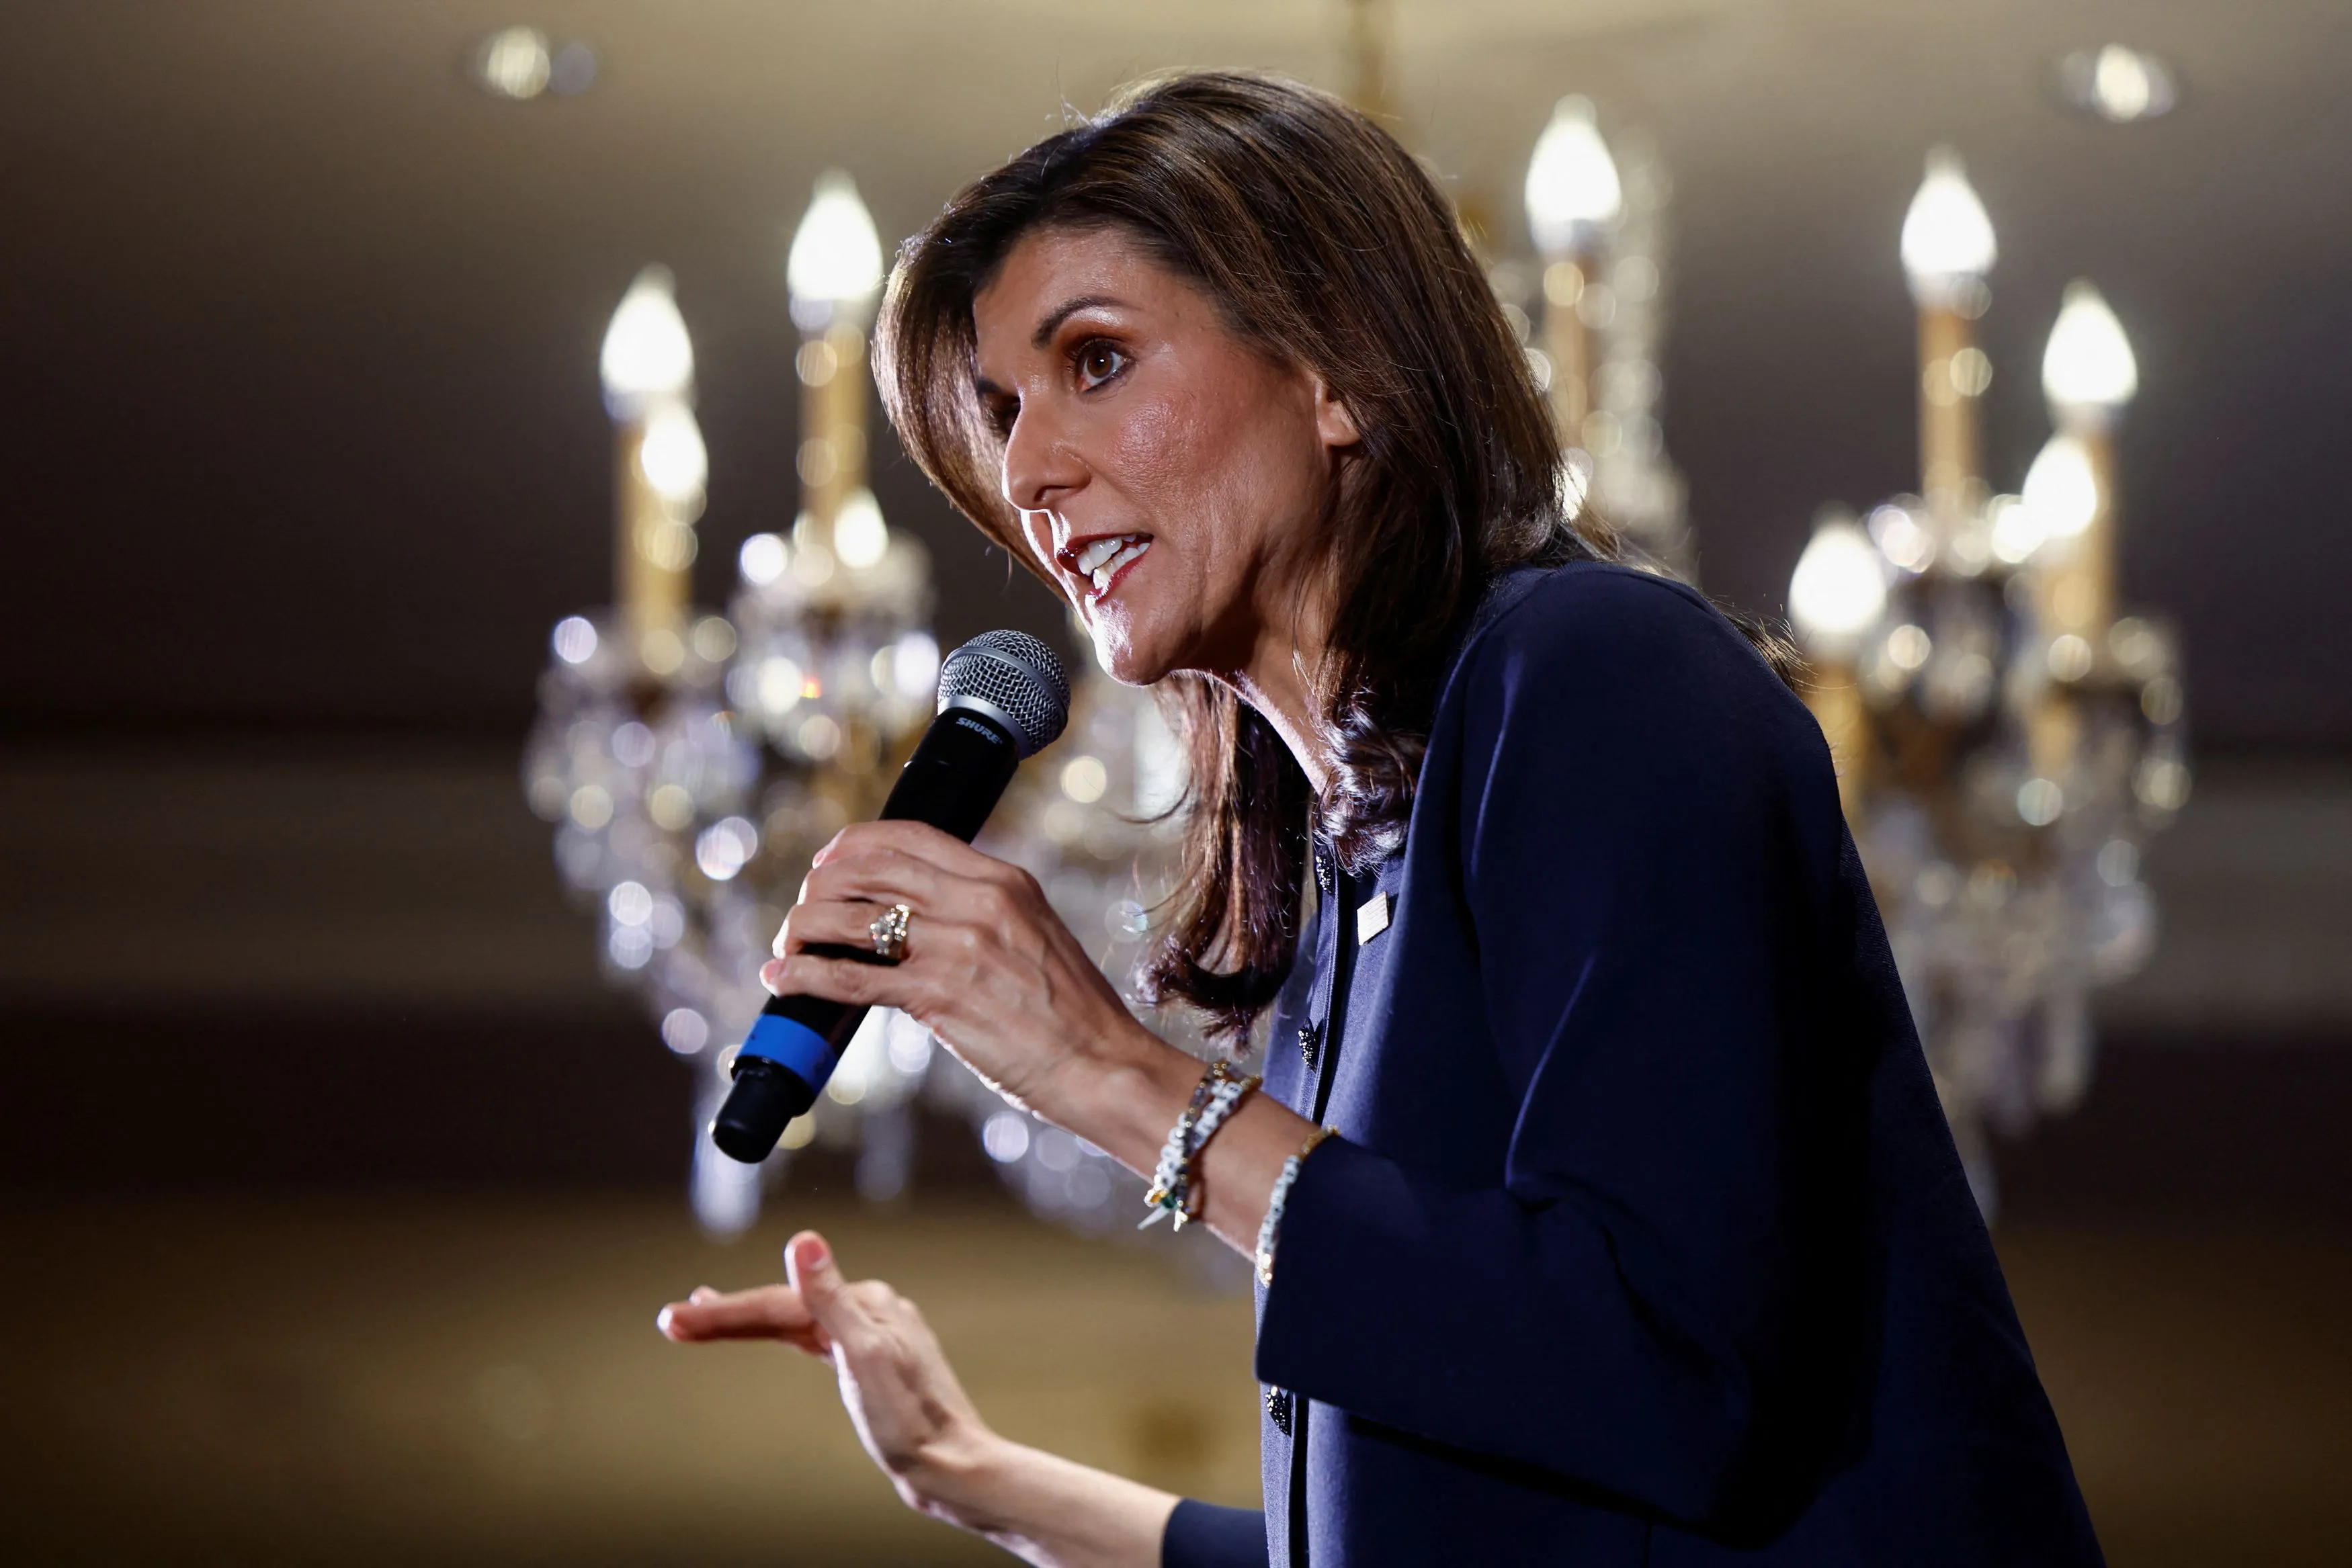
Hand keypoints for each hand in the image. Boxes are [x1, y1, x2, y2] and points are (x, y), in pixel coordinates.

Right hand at [659, 1231, 1182, 1565]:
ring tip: (705, 1315)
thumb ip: (831, 1298)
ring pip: (796, 1321)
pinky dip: (783, 1333)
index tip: (676, 1320)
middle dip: (727, 1315)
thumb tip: (806, 1241)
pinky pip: (814, 1338)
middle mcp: (871, 1312)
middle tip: (674, 1321)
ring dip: (749, 1319)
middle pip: (785, 1309)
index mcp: (868, 1304)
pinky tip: (774, 1332)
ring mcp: (873, 1338)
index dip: (724, 1312)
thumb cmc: (912, 1421)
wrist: (950, 1465)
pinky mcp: (872, 1365)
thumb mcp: (864, 1356)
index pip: (780, 1303)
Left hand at [761, 821, 1153, 1116]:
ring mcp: (958, 945)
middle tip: (801, 913)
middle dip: (818, 887)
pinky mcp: (941, 995)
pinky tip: (783, 978)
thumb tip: (916, 921)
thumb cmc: (1071, 1014)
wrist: (1104, 1065)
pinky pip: (850, 975)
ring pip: (849, 916)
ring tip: (787, 948)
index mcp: (1003, 880)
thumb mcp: (1034, 936)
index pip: (908, 835)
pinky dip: (804, 974)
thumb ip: (982, 916)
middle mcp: (979, 900)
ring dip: (802, 928)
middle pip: (867, 868)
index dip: (852, 845)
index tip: (826, 863)